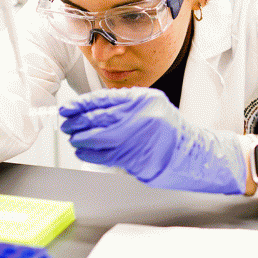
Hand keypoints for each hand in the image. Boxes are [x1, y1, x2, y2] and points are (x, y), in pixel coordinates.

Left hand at [60, 88, 246, 194]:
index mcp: (143, 99)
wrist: (190, 152)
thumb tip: (93, 109)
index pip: (104, 99)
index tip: (69, 108)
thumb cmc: (169, 130)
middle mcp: (140, 117)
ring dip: (81, 139)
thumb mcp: (151, 105)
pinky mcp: (136, 158)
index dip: (82, 104)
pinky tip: (84, 151)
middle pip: (99, 118)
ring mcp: (139, 138)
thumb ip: (126, 104)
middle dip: (77, 122)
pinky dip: (91, 154)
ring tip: (74, 139)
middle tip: (66, 124)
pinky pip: (106, 155)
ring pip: (98, 138)